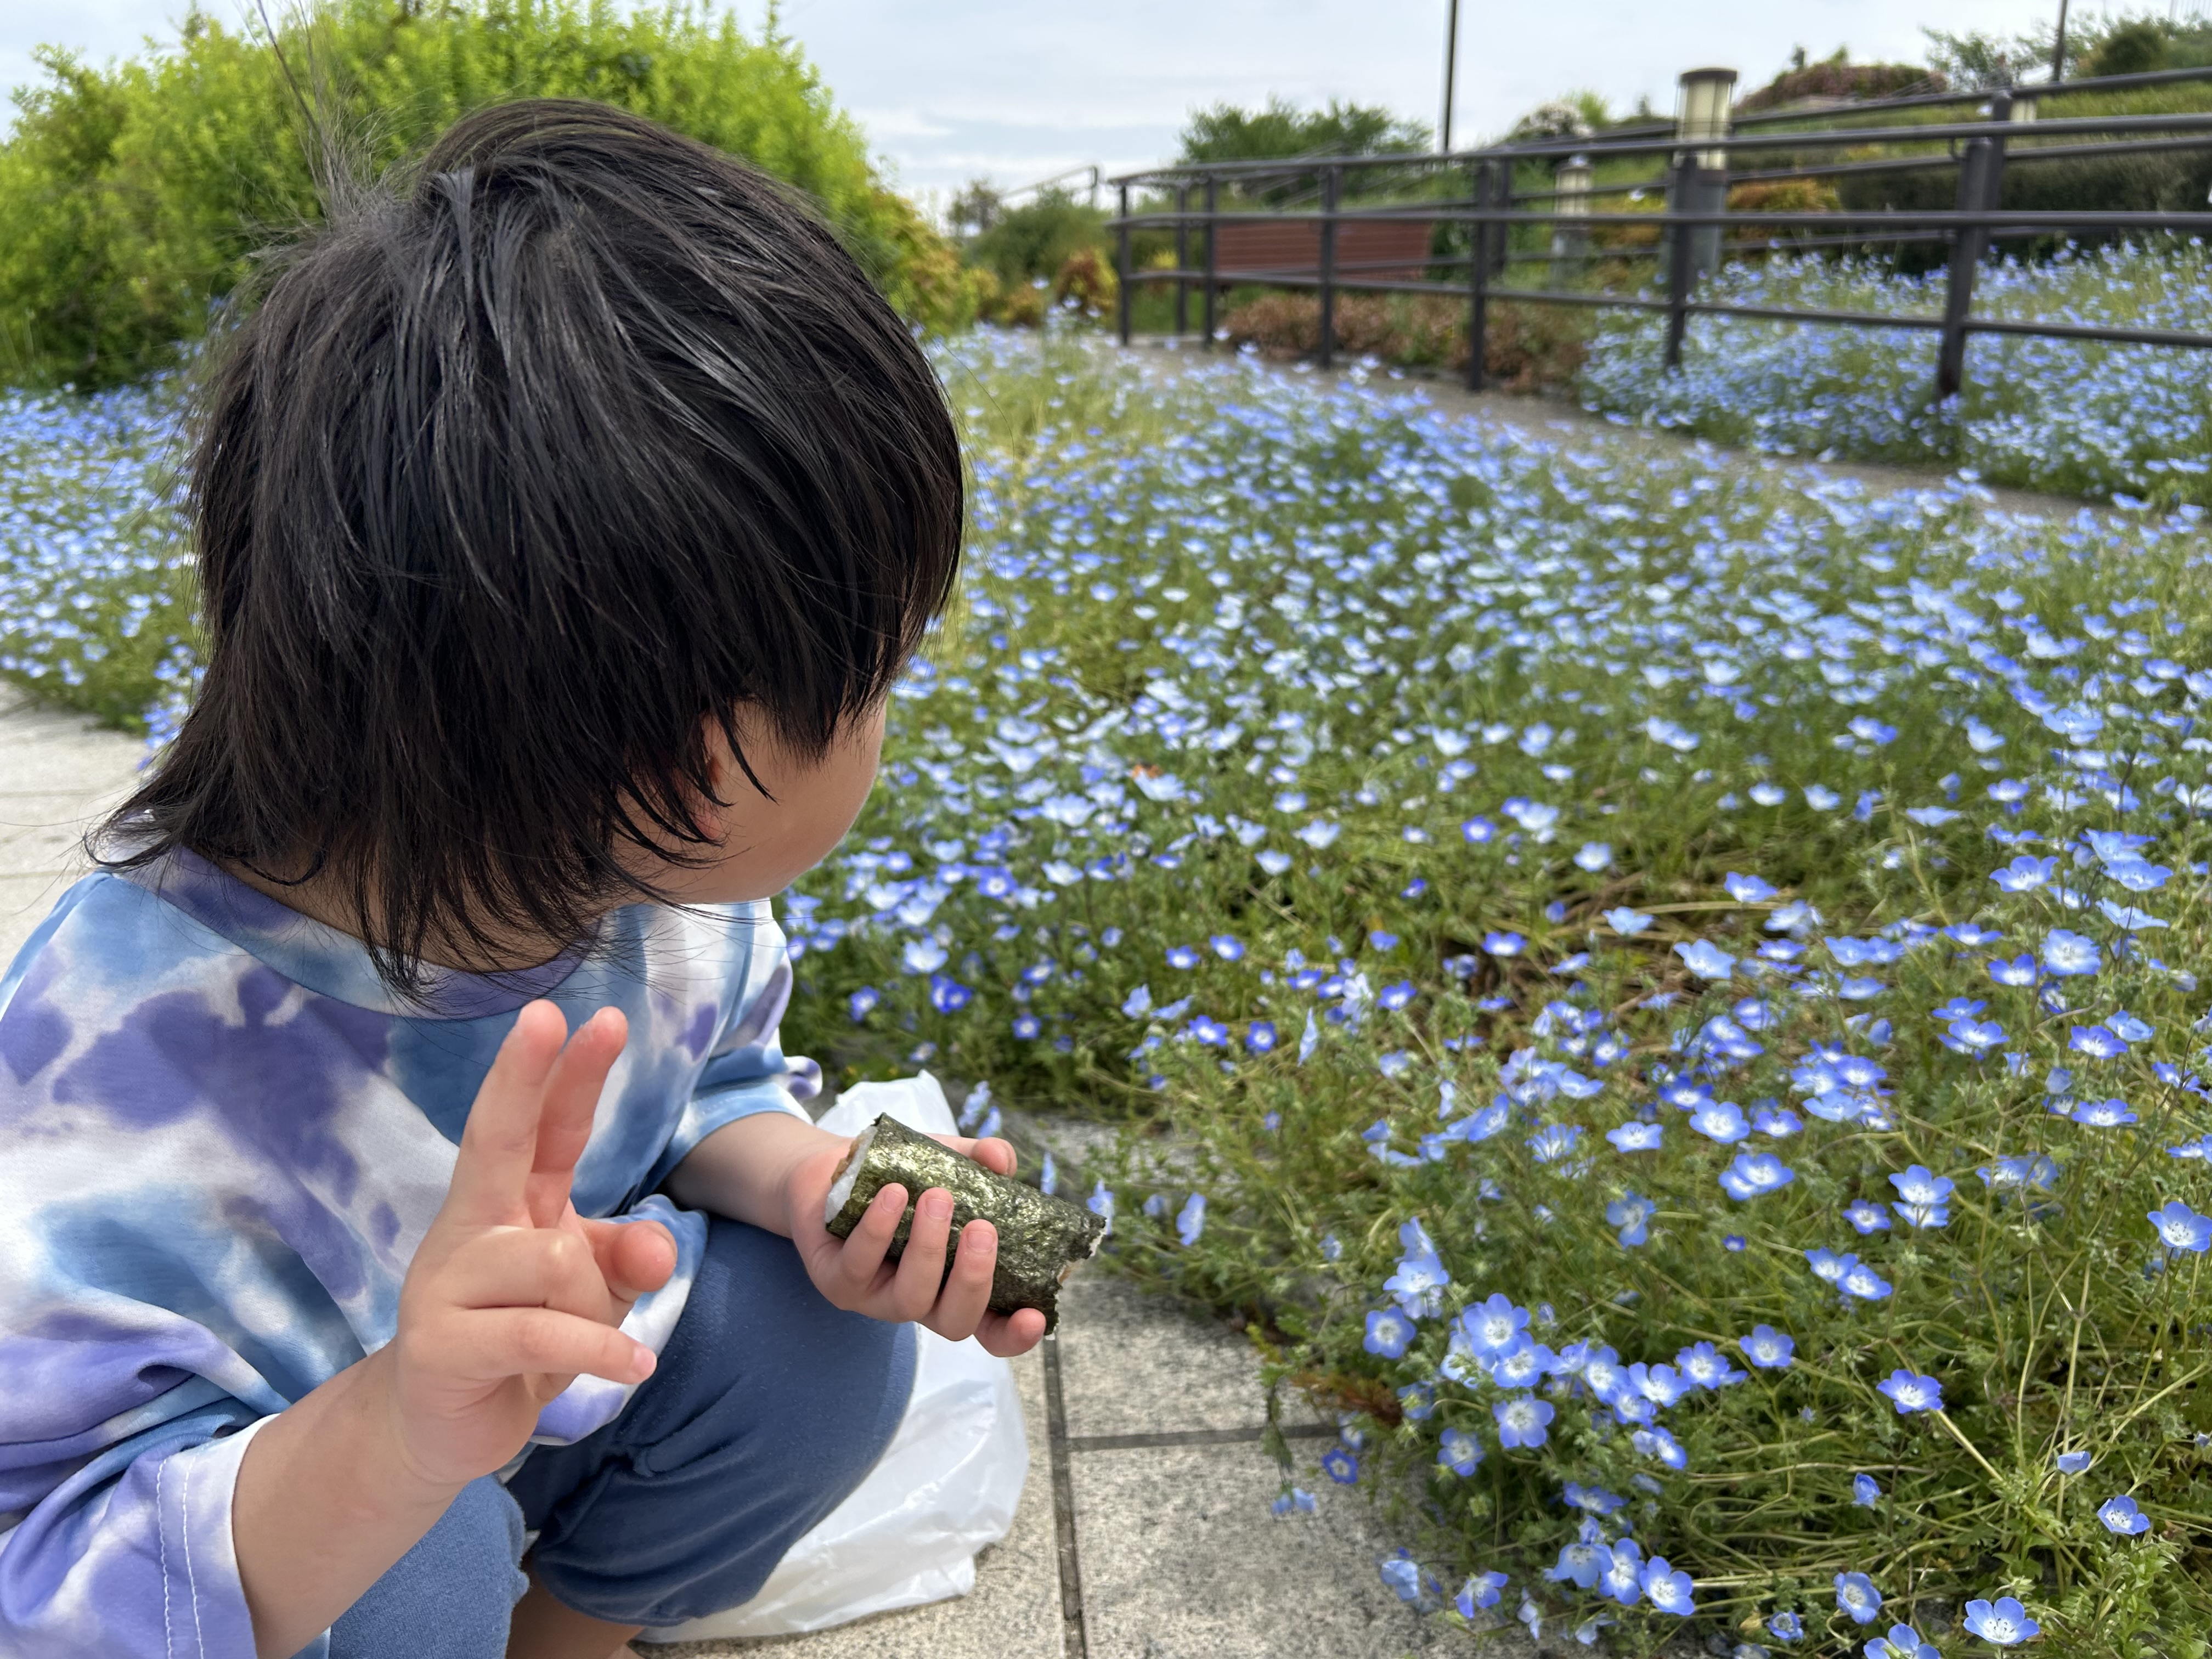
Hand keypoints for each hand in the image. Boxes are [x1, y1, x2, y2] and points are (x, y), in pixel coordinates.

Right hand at [384, 1001, 676, 1489]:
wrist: (442, 1429)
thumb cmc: (525, 1342)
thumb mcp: (593, 1295)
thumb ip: (628, 1259)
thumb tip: (660, 1246)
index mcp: (507, 1202)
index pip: (538, 1125)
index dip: (562, 1072)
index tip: (595, 1017)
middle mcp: (470, 1227)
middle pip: (497, 1136)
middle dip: (525, 1075)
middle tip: (549, 1015)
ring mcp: (445, 1283)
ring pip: (555, 1259)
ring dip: (595, 1306)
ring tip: (590, 1342)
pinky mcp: (442, 1346)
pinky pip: (541, 1330)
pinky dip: (600, 1351)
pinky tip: (635, 1365)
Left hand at [786, 1133, 1047, 1357]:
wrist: (835, 1169)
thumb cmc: (904, 1175)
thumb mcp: (950, 1160)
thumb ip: (981, 1159)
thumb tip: (1002, 1160)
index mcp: (955, 1285)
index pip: (991, 1330)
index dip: (1014, 1334)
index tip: (1034, 1316)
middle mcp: (920, 1302)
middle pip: (956, 1322)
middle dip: (974, 1279)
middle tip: (982, 1228)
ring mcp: (876, 1299)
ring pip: (909, 1299)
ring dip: (928, 1249)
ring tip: (937, 1197)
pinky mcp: (835, 1284)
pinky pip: (858, 1267)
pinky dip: (878, 1229)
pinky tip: (891, 1194)